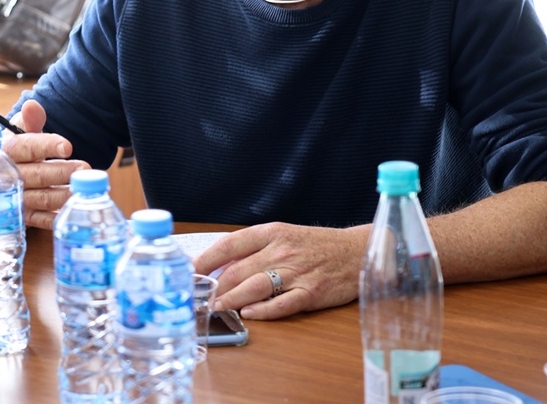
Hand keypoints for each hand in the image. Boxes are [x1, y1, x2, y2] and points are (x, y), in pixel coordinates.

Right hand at [3, 99, 87, 228]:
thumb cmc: (16, 150)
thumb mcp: (19, 132)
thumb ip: (29, 120)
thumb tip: (32, 105)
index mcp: (7, 151)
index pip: (26, 146)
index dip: (47, 146)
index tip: (68, 146)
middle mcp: (9, 175)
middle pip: (37, 174)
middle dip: (62, 172)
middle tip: (85, 168)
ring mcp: (16, 198)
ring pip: (42, 197)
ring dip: (64, 195)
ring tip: (83, 189)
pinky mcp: (23, 217)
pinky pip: (41, 220)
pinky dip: (57, 217)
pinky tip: (73, 210)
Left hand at [191, 221, 368, 319]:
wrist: (357, 251)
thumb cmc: (315, 245)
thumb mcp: (283, 236)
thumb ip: (254, 249)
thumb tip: (220, 265)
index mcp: (271, 233)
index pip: (229, 245)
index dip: (205, 259)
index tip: (188, 271)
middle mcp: (281, 250)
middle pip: (238, 270)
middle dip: (214, 286)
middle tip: (198, 298)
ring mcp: (296, 272)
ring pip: (255, 286)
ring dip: (231, 299)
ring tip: (215, 307)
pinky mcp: (311, 292)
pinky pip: (283, 304)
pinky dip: (264, 310)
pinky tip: (249, 313)